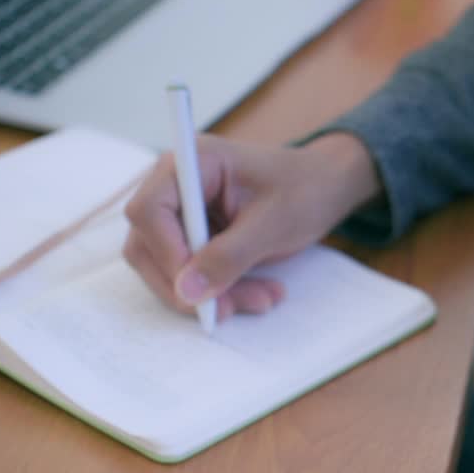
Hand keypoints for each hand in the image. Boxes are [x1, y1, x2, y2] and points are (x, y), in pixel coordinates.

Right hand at [123, 133, 379, 319]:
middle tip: (230, 310)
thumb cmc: (304, 190)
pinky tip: (260, 294)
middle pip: (148, 246)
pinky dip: (221, 292)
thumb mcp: (272, 224)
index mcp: (192, 163)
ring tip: (263, 299)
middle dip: (188, 285)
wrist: (325, 188)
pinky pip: (189, 276)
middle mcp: (175, 186)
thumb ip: (228, 256)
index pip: (149, 211)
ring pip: (168, 268)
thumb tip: (185, 291)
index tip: (198, 289)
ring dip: (209, 295)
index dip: (167, 254)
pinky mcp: (192, 238)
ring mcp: (181, 214)